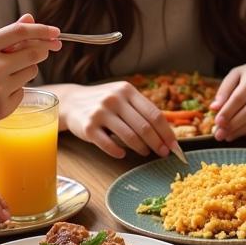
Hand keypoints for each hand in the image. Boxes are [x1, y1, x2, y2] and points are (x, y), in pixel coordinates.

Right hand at [0, 14, 60, 137]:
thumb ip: (1, 34)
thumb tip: (30, 19)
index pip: (21, 32)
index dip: (43, 30)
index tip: (56, 31)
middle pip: (35, 53)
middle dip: (44, 48)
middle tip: (46, 47)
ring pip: (31, 72)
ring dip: (26, 68)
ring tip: (4, 72)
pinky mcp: (3, 108)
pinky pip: (22, 91)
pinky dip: (15, 88)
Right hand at [60, 80, 175, 157]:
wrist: (71, 102)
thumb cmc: (104, 103)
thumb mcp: (123, 97)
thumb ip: (141, 110)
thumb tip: (167, 134)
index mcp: (127, 90)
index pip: (154, 114)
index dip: (167, 132)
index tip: (174, 146)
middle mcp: (114, 98)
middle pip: (144, 127)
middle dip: (157, 143)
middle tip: (163, 153)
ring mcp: (100, 112)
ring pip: (129, 136)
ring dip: (141, 148)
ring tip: (145, 153)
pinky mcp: (88, 127)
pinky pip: (108, 144)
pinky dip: (118, 152)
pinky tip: (122, 154)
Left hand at [211, 64, 245, 140]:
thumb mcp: (233, 77)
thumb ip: (223, 92)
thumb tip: (214, 108)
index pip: (240, 97)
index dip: (228, 112)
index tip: (217, 122)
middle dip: (234, 125)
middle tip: (220, 134)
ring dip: (241, 131)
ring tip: (228, 136)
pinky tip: (242, 133)